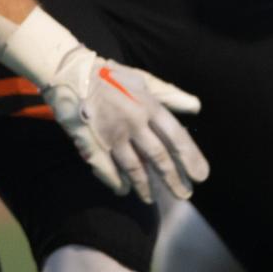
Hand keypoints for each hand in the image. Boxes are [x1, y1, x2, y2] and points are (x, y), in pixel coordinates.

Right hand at [43, 46, 208, 203]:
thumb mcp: (142, 79)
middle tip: (184, 195)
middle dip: (173, 179)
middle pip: (158, 157)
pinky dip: (118, 183)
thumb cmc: (110, 75)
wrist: (71, 72)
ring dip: (146, 186)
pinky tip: (124, 190)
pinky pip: (109, 171)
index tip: (201, 176)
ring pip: (135, 168)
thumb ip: (170, 94)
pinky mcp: (93, 144)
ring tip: (152, 198)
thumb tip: (197, 106)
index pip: (175, 136)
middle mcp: (133, 122)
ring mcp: (113, 135)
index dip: (190, 157)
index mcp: (147, 104)